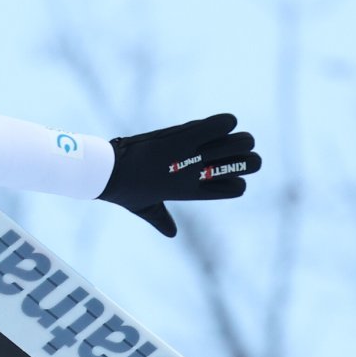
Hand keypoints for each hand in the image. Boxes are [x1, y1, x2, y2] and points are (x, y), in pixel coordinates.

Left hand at [98, 113, 260, 236]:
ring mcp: (193, 154)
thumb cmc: (124, 190)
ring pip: (241, 143)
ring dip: (241, 138)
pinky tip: (223, 123)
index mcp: (192, 191)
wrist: (106, 172)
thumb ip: (161, 220)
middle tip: (238, 148)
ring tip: (230, 134)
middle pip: (248, 164)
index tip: (229, 172)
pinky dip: (226, 122)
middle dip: (249, 155)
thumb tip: (172, 234)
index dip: (239, 180)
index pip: (235, 189)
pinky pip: (220, 124)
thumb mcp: (146, 207)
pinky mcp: (184, 135)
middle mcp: (198, 174)